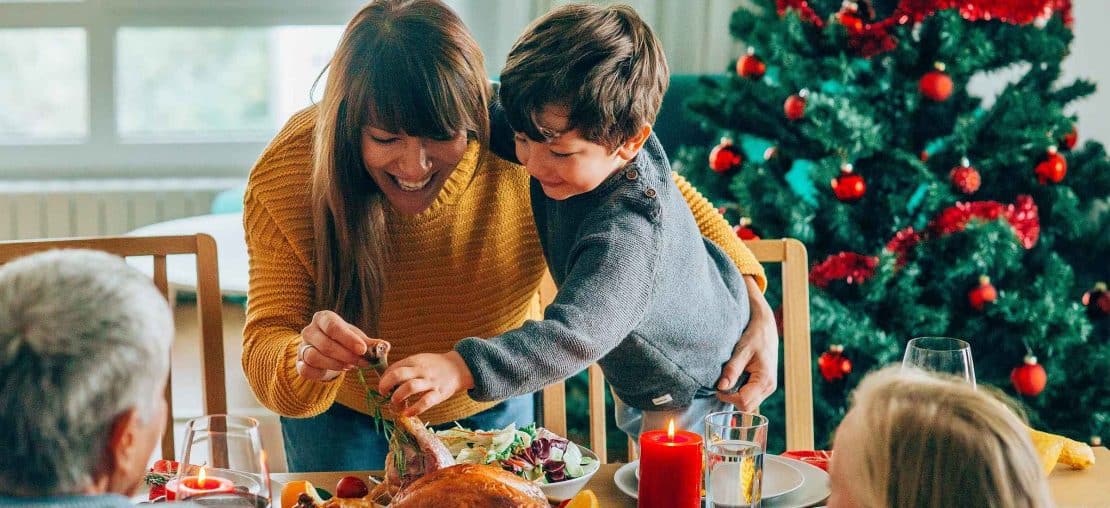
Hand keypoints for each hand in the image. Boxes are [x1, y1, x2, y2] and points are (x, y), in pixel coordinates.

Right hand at [296, 310, 374, 381]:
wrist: (326, 353)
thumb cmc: (344, 342)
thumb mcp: (357, 339)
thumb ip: (371, 344)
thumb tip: (385, 347)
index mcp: (323, 318)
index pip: (333, 326)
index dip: (348, 339)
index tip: (362, 350)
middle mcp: (309, 330)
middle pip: (325, 343)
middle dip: (346, 355)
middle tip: (361, 362)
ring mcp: (302, 347)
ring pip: (314, 357)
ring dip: (335, 364)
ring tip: (349, 366)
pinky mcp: (299, 363)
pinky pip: (306, 370)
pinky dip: (322, 373)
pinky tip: (335, 372)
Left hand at [378, 351, 474, 416]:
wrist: (459, 367)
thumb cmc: (435, 366)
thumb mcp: (420, 360)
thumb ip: (405, 368)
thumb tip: (386, 380)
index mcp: (414, 361)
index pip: (393, 368)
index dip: (384, 378)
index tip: (383, 387)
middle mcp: (421, 370)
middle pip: (398, 375)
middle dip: (386, 385)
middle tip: (383, 393)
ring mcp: (430, 382)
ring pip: (410, 387)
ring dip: (398, 396)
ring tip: (394, 402)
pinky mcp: (438, 394)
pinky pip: (425, 402)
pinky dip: (414, 409)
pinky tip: (407, 414)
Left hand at [716, 275, 778, 411]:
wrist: (766, 325)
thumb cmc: (755, 335)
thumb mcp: (742, 350)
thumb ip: (732, 369)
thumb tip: (721, 387)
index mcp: (765, 380)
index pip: (744, 402)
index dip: (728, 397)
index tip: (718, 386)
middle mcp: (769, 387)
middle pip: (746, 406)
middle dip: (732, 398)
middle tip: (723, 382)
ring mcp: (767, 387)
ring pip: (748, 403)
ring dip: (736, 395)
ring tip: (730, 377)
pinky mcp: (764, 384)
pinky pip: (750, 396)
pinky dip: (740, 391)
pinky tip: (736, 377)